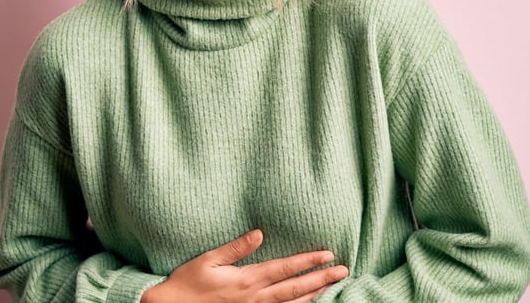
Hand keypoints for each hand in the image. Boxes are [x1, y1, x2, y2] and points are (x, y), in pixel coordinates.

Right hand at [141, 229, 348, 302]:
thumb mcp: (208, 260)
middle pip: (295, 288)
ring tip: (332, 286)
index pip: (285, 268)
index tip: (327, 255)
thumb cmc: (187, 283)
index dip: (308, 261)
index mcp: (246, 279)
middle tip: (342, 270)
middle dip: (320, 278)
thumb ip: (236, 248)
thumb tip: (259, 233)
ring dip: (314, 294)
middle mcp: (254, 298)